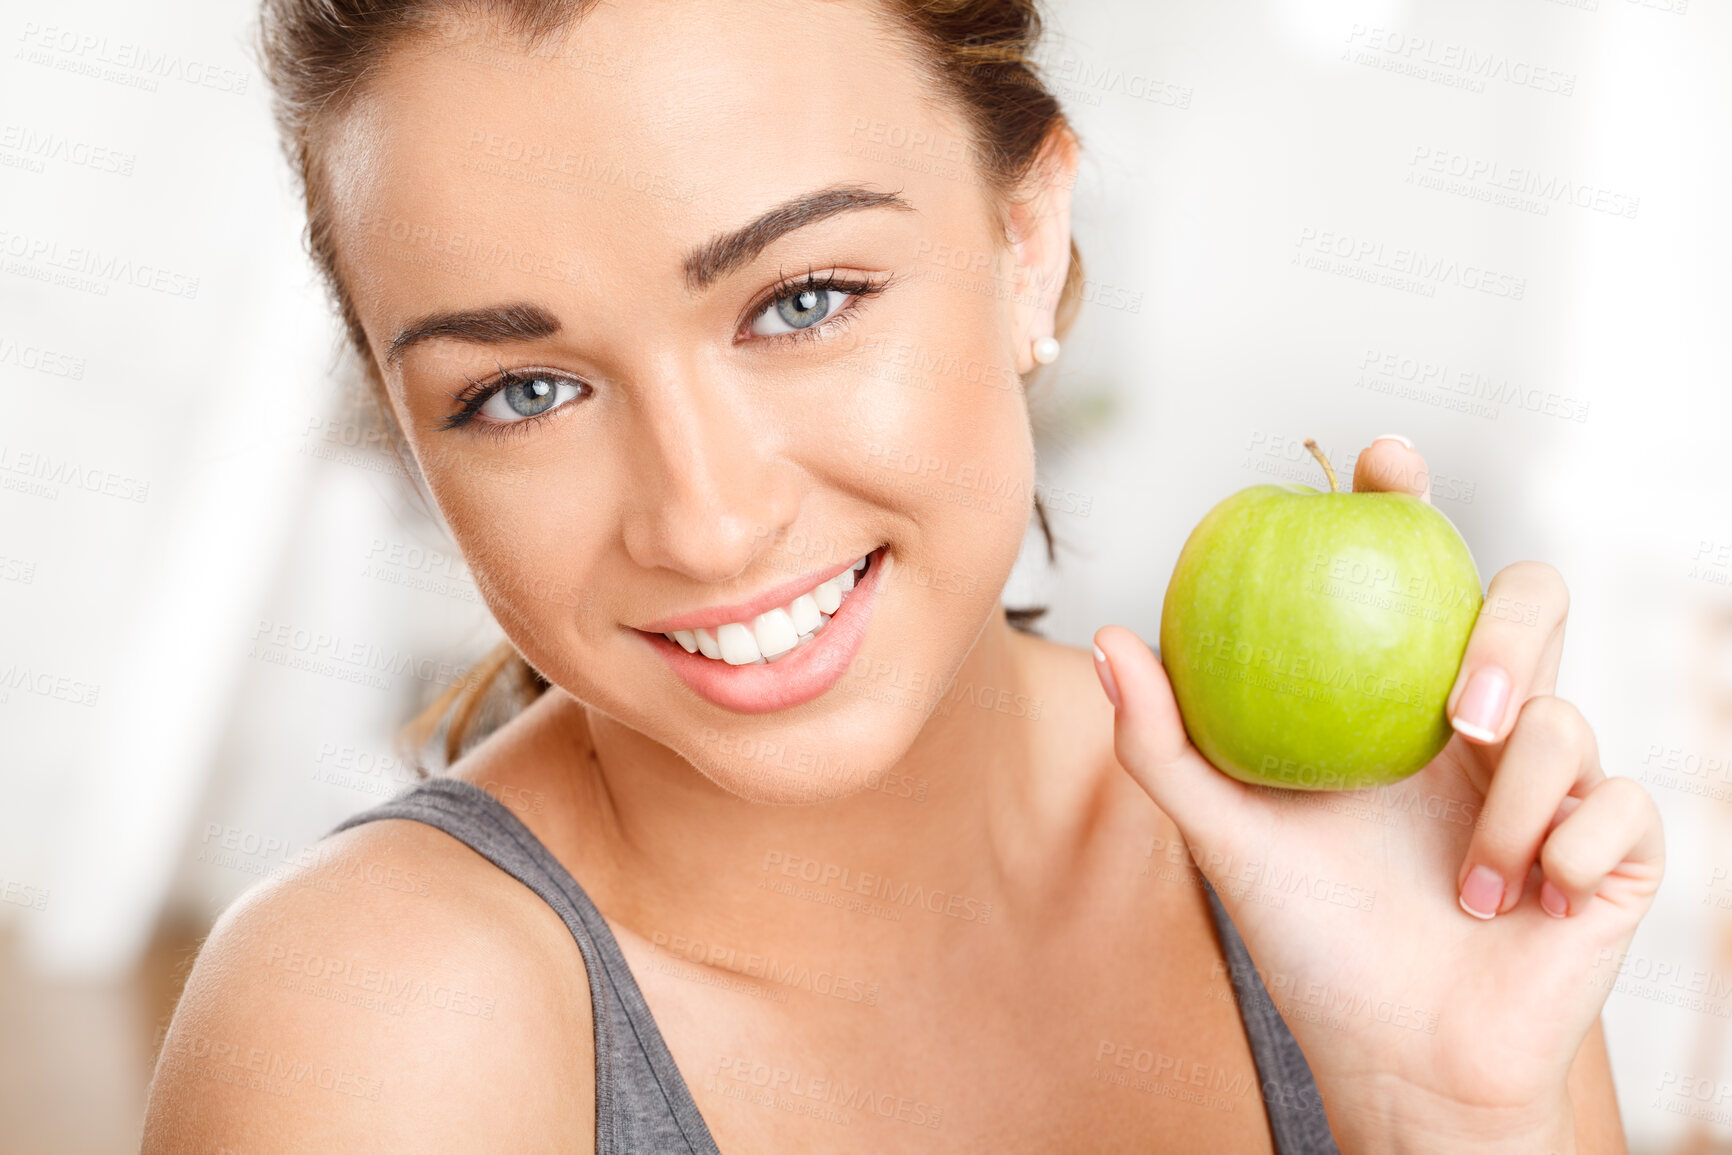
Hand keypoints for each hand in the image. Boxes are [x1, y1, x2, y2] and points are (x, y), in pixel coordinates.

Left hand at [1093, 435, 1663, 1153]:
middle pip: (1529, 603)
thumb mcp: (1226, 839)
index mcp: (1392, 702)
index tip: (1382, 465)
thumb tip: (1110, 634)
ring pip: (1573, 722)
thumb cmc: (1311, 940)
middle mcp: (1480, 724)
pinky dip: (1565, 857)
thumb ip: (1165, 744)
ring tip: (1464, 886)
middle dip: (1510, 628)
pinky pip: (1620, 811)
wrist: (1400, 1058)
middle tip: (1462, 705)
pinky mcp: (1612, 848)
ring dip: (1512, 810)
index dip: (1405, 504)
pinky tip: (1519, 906)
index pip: (1409, 574)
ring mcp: (1553, 781)